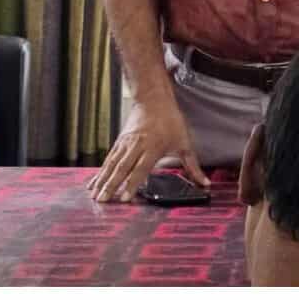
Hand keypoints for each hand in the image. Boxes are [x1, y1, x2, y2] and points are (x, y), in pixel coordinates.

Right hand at [88, 96, 209, 201]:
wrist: (153, 98)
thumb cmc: (170, 120)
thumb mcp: (185, 142)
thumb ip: (192, 166)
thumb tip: (204, 183)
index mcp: (153, 146)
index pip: (140, 168)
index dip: (132, 184)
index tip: (125, 198)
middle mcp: (136, 145)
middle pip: (122, 168)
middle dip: (111, 185)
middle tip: (102, 201)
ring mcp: (126, 143)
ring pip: (112, 164)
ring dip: (102, 180)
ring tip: (94, 195)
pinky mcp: (119, 141)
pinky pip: (109, 159)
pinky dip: (100, 171)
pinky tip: (93, 182)